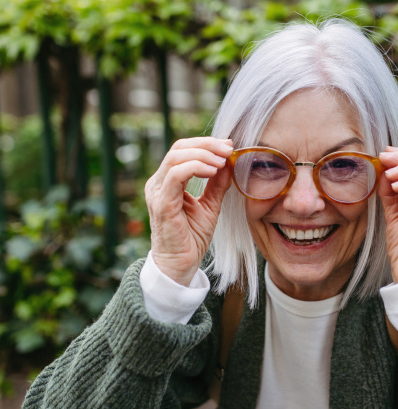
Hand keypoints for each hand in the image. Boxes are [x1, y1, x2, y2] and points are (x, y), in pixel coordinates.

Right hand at [145, 137, 232, 285]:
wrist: (181, 265)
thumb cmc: (192, 237)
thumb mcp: (210, 204)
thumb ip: (217, 183)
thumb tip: (229, 160)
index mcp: (167, 181)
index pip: (183, 150)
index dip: (206, 143)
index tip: (229, 146)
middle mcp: (158, 183)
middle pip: (179, 148)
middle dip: (207, 145)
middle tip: (228, 149)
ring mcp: (157, 192)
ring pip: (176, 157)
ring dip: (204, 154)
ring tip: (223, 161)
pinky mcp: (162, 204)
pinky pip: (176, 175)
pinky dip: (196, 167)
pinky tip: (213, 171)